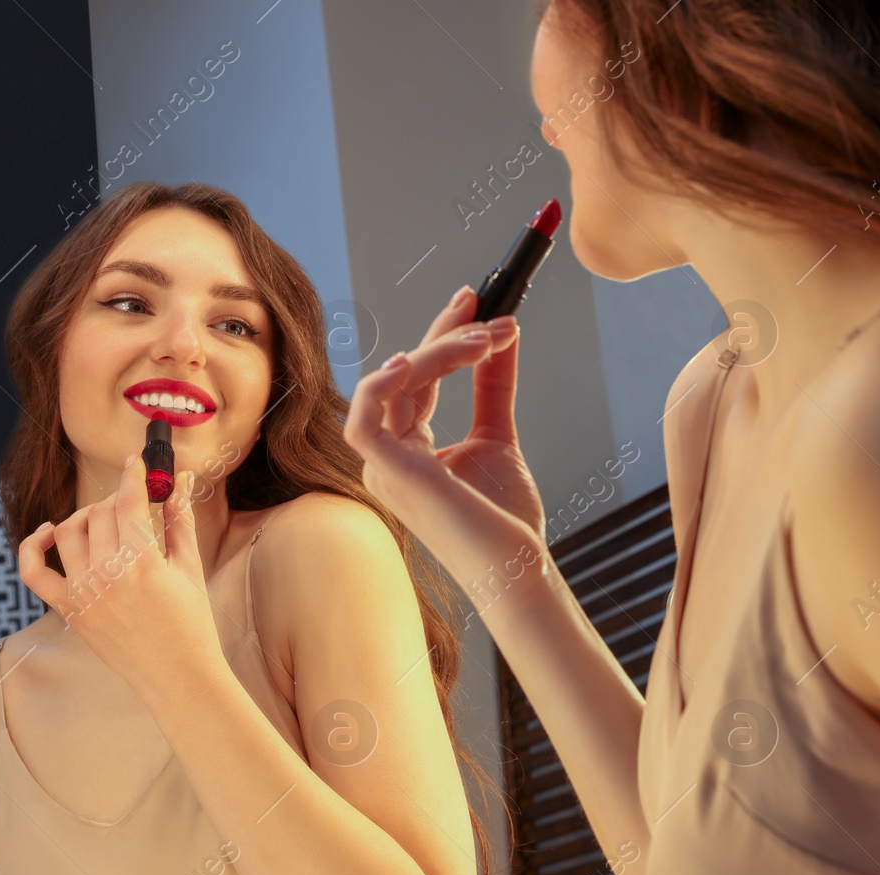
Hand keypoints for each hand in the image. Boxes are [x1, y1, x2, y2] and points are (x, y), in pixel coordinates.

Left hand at [17, 455, 221, 694]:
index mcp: (142, 562)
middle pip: (98, 513)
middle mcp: (107, 574)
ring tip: (104, 521)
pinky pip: (33, 571)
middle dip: (116, 500)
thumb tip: (179, 481)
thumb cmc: (191, 623)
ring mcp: (82, 593)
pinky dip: (32, 546)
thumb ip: (180, 520)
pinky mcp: (68, 610)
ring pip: (68, 532)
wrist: (177, 675)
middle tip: (134, 505)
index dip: (133, 474)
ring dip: (84, 516)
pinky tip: (48, 532)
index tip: (136, 461)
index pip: (128, 501)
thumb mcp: (190, 567)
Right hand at [344, 286, 548, 592]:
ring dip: (437, 352)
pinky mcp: (388, 474)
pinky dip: (382, 384)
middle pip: (404, 375)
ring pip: (392, 385)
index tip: (476, 303)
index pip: (418, 379)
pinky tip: (413, 360)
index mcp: (409, 450)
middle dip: (443, 333)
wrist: (516, 566)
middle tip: (482, 306)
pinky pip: (363, 419)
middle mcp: (388, 456)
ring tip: (484, 339)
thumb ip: (492, 386)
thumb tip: (505, 335)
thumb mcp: (498, 436)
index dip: (442, 336)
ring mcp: (383, 466)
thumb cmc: (505, 519)